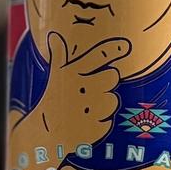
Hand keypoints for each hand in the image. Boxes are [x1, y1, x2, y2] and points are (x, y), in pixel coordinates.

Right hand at [15, 32, 130, 156]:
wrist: (45, 133)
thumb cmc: (52, 100)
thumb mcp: (54, 76)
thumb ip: (58, 56)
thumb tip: (53, 36)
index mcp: (73, 73)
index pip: (98, 56)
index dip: (113, 49)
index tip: (125, 46)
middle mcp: (82, 89)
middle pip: (112, 77)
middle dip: (105, 82)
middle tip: (92, 89)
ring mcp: (89, 109)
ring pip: (113, 100)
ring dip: (104, 103)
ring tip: (88, 107)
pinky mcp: (95, 127)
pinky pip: (109, 119)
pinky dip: (101, 121)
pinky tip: (87, 120)